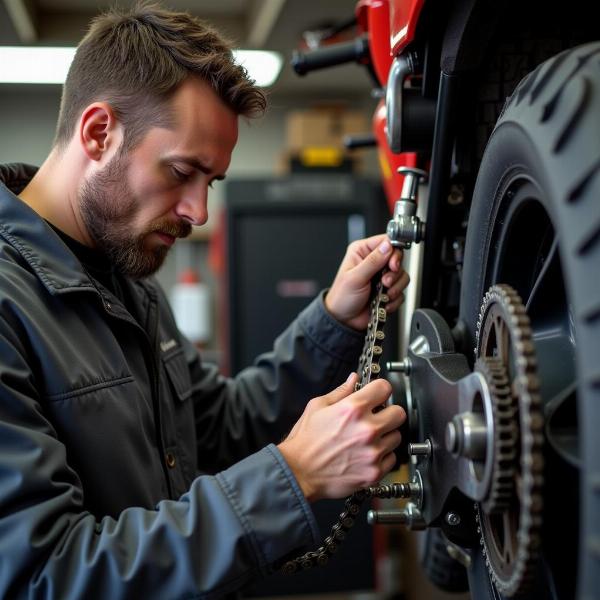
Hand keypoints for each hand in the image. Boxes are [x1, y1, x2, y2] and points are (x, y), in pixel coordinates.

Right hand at [278, 374, 405, 501]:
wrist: (298, 472)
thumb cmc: (305, 440)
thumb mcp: (317, 407)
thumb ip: (341, 391)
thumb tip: (354, 379)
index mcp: (353, 409)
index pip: (385, 387)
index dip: (380, 389)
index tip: (377, 394)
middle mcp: (367, 429)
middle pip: (399, 412)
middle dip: (388, 412)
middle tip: (378, 417)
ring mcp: (373, 452)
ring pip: (397, 436)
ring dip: (386, 435)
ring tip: (369, 439)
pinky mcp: (374, 472)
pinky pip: (391, 459)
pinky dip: (382, 456)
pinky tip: (367, 454)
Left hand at [325, 234, 408, 329]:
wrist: (344, 319)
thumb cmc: (342, 297)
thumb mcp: (355, 277)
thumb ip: (373, 261)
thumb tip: (387, 246)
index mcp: (363, 252)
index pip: (387, 242)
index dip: (394, 252)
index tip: (393, 264)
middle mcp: (374, 261)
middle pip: (398, 258)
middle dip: (394, 273)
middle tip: (385, 282)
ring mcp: (382, 276)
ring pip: (402, 275)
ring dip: (395, 287)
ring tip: (383, 294)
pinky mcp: (388, 290)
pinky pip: (401, 291)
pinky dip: (394, 298)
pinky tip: (383, 302)